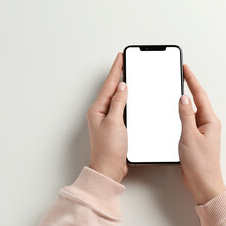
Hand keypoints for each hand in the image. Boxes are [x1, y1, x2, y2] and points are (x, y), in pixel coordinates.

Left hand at [87, 53, 127, 182]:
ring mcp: (107, 118)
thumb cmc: (109, 150)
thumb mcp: (114, 123)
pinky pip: (119, 107)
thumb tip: (122, 87)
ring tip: (125, 73)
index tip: (120, 57)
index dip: (116, 70)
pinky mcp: (114, 125)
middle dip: (117, 74)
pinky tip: (128, 96)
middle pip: (110, 89)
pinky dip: (125, 99)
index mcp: (97, 109)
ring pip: (115, 97)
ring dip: (120, 85)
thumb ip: (118, 103)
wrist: (109, 168)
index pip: (109, 85)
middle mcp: (100, 112)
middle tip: (122, 61)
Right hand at [178, 64, 225, 204]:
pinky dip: (182, 113)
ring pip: (193, 110)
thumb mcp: (189, 136)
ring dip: (185, 100)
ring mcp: (202, 130)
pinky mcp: (196, 137)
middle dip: (189, 86)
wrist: (203, 183)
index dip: (192, 80)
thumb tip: (183, 98)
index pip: (199, 94)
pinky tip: (176, 111)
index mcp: (210, 120)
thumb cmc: (200, 164)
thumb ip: (186, 115)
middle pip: (198, 99)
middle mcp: (208, 123)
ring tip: (177, 88)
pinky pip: (189, 120)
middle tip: (181, 74)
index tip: (186, 69)